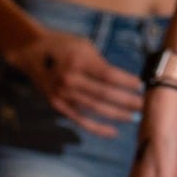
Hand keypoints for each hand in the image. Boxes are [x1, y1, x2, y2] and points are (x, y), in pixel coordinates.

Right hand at [11, 30, 143, 132]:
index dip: (126, 82)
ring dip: (116, 115)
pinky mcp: (58, 105)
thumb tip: (123, 81)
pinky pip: (80, 120)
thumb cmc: (63, 45)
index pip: (107, 75)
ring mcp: (62, 94)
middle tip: (144, 105)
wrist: (31, 52)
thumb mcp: (84, 46)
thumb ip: (101, 63)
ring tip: (134, 117)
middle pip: (103, 94)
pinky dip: (97, 128)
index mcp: (78, 61)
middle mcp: (69, 79)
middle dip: (126, 101)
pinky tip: (113, 131)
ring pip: (94, 109)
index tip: (141, 85)